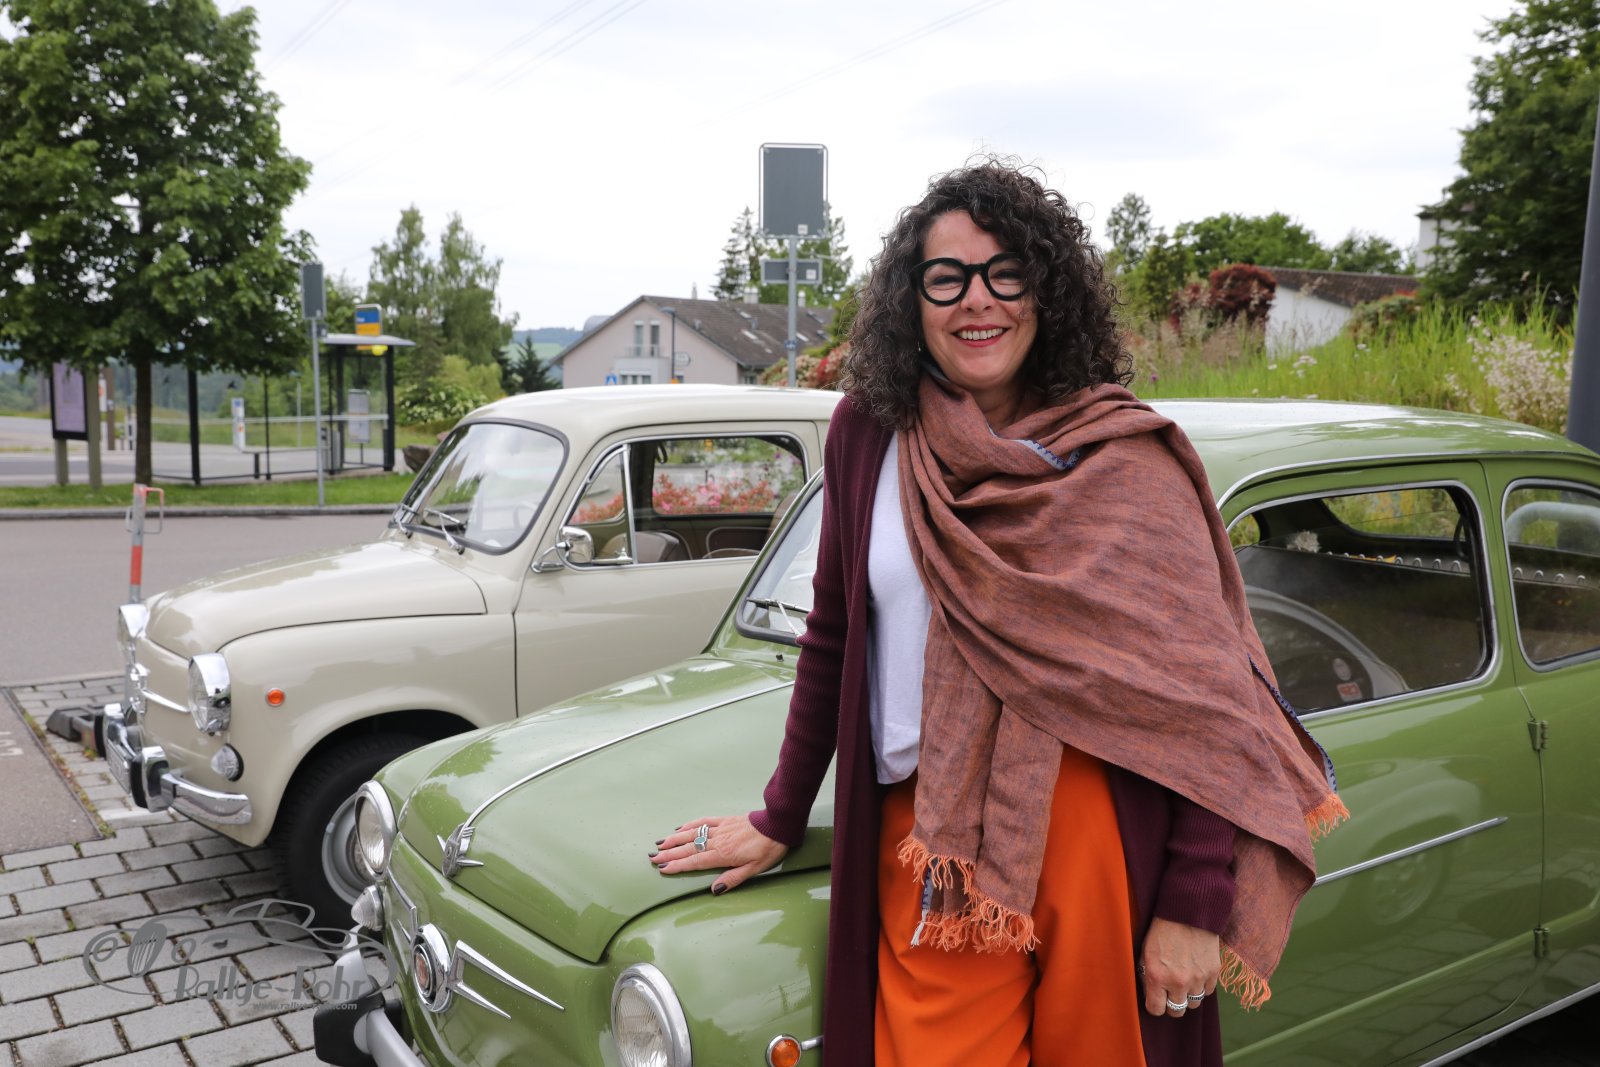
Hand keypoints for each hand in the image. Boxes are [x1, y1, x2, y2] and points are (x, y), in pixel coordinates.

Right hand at [648, 815, 787, 893]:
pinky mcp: (725, 820)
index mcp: (723, 854)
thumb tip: (714, 890)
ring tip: (660, 843)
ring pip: (692, 833)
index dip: (678, 865)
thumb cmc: (768, 849)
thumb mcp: (754, 869)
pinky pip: (704, 821)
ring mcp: (720, 829)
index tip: (663, 868)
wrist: (777, 825)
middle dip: (669, 853)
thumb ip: (733, 878)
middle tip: (652, 858)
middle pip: (689, 848)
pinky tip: (680, 827)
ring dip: (675, 839)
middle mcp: (717, 840)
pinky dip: (690, 824)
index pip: (695, 862)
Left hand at [1139, 918, 1219, 1018]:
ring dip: (1188, 995)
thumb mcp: (1146, 951)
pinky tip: (1196, 973)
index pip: (1156, 1009)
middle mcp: (1178, 982)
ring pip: (1193, 1004)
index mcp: (1157, 976)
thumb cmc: (1162, 929)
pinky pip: (1208, 991)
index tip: (1156, 1000)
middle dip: (1172, 1004)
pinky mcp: (1213, 972)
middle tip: (1170, 993)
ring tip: (1184, 981)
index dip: (1155, 1006)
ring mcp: (1198, 978)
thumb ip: (1147, 975)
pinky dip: (1202, 986)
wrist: (1188, 912)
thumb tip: (1151, 993)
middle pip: (1177, 1011)